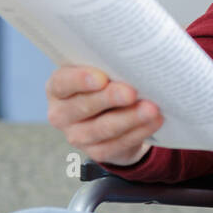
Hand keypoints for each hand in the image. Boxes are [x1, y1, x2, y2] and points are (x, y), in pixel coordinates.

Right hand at [46, 65, 164, 167]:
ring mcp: (77, 136)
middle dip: (110, 98)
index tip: (101, 78)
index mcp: (58, 88)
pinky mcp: (97, 152)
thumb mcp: (100, 70)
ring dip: (130, 118)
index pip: (63, 83)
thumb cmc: (106, 82)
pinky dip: (139, 132)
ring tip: (151, 108)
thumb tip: (133, 60)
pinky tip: (154, 121)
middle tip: (132, 92)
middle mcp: (61, 114)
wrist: (112, 113)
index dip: (80, 80)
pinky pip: (118, 144)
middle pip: (84, 106)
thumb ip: (108, 65)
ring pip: (104, 128)